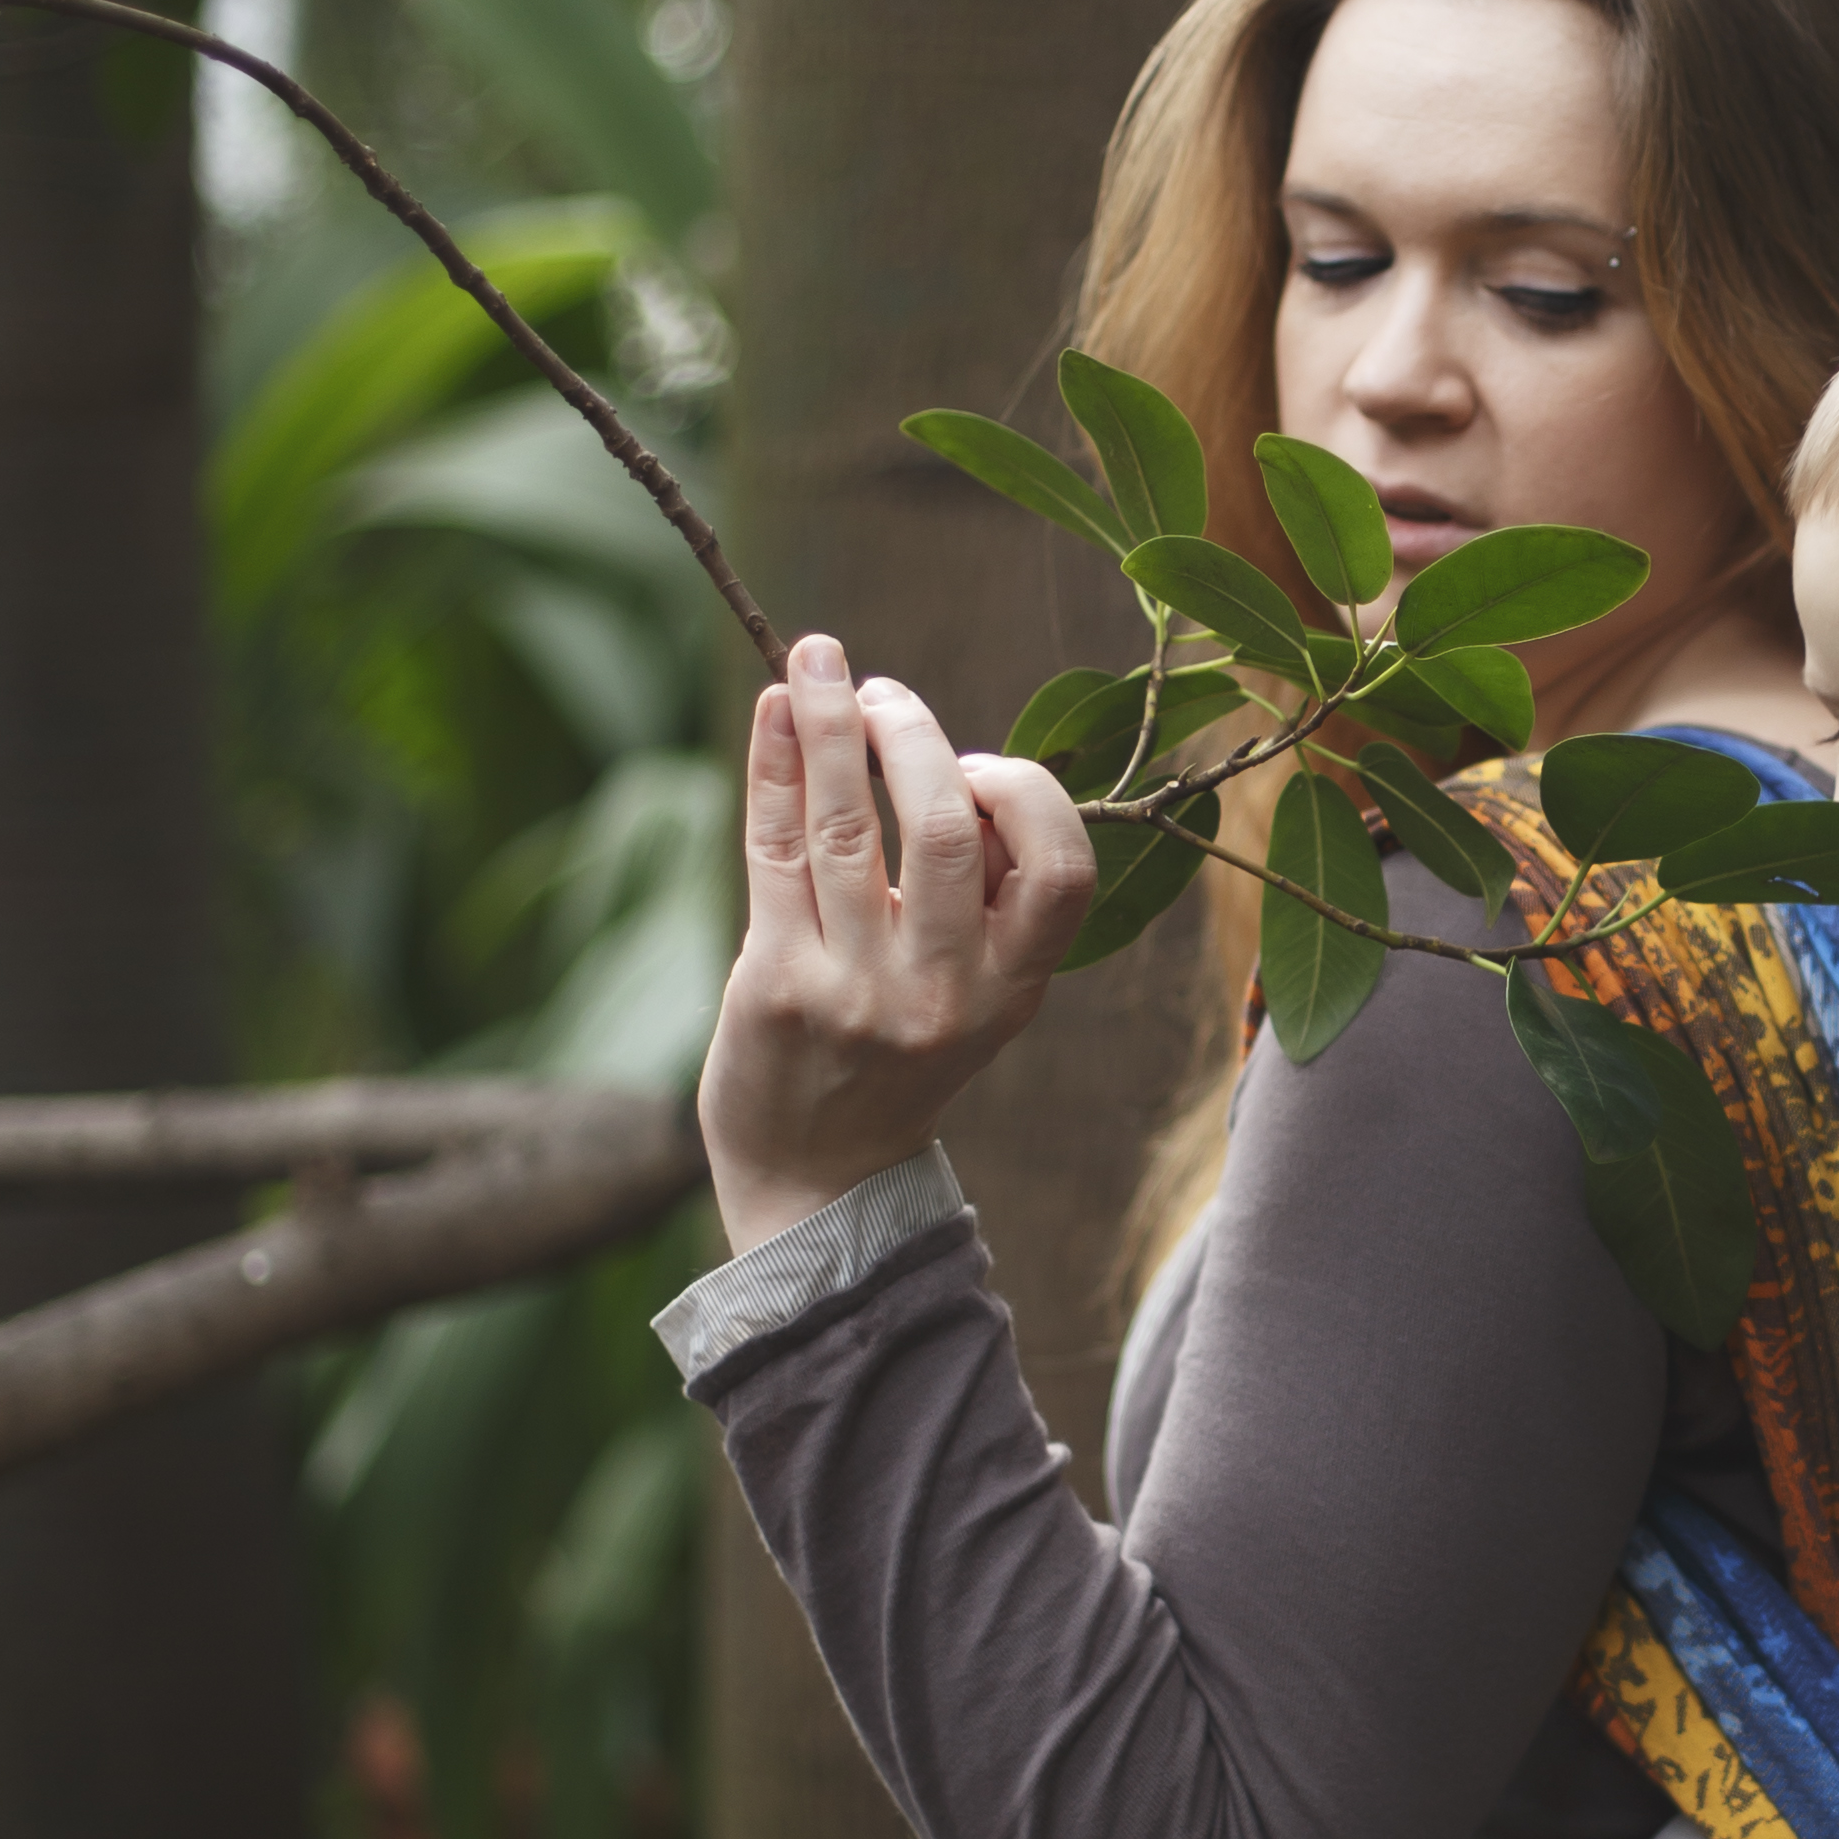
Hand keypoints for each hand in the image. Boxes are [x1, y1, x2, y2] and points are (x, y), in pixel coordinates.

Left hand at [698, 638, 1102, 1252]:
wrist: (817, 1178)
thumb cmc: (895, 1051)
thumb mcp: (973, 990)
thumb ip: (978, 893)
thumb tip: (938, 749)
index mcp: (1016, 985)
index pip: (1063, 868)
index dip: (1022, 793)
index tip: (971, 766)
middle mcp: (948, 992)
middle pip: (948, 826)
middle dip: (910, 733)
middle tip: (880, 693)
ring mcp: (859, 992)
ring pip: (849, 826)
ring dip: (832, 722)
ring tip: (816, 659)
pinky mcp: (778, 986)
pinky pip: (776, 847)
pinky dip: (777, 764)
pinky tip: (776, 712)